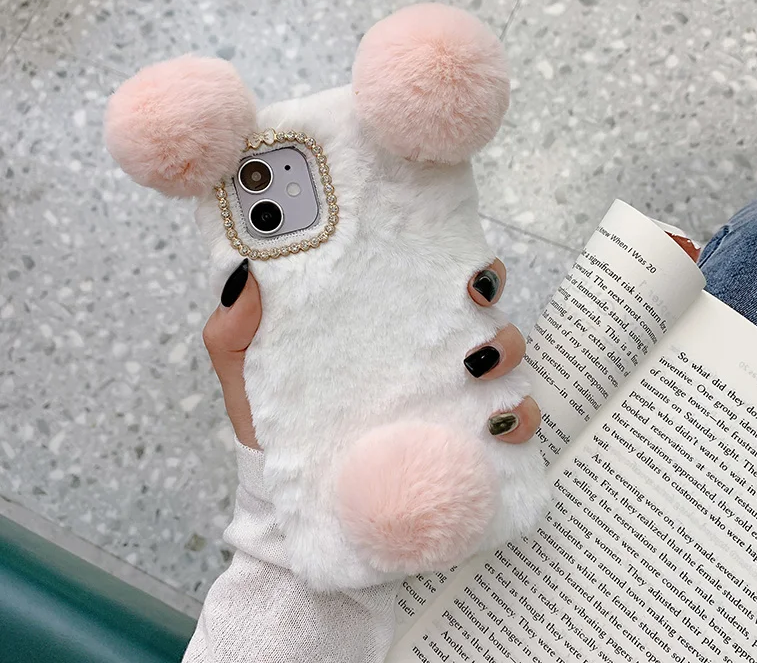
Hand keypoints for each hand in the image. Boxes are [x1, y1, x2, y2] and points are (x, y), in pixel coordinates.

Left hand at [203, 259, 541, 449]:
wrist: (288, 504)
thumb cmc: (268, 429)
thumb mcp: (244, 374)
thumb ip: (235, 329)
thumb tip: (245, 273)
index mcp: (376, 323)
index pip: (423, 275)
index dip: (444, 256)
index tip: (450, 257)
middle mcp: (418, 351)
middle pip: (474, 306)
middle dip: (487, 294)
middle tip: (474, 300)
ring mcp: (444, 395)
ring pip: (501, 355)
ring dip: (506, 351)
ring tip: (479, 366)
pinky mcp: (458, 442)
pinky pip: (505, 422)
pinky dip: (516, 418)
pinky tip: (500, 421)